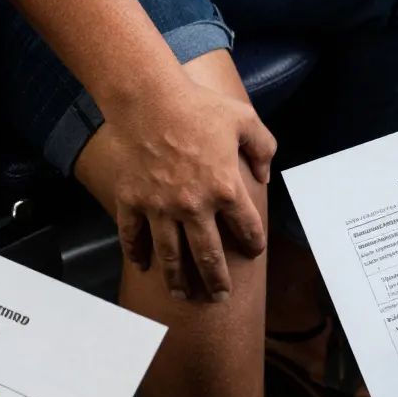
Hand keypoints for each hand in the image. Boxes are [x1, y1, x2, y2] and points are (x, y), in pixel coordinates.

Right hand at [76, 79, 275, 301]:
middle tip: (220, 297)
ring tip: (182, 296)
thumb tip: (265, 176)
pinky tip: (142, 266)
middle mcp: (194, 206)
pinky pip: (133, 236)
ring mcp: (160, 207)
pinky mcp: (132, 202)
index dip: (254, 243)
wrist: (148, 99)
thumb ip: (263, 148)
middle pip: (209, 256)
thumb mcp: (244, 120)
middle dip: (218, 281)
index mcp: (226, 188)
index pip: (247, 228)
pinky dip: (137, 254)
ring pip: (171, 256)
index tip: (254, 252)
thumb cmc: (198, 106)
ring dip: (178, 281)